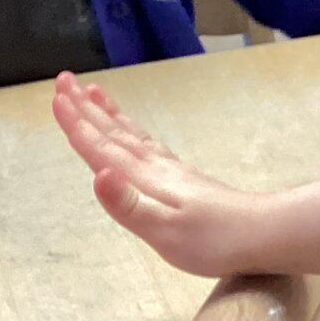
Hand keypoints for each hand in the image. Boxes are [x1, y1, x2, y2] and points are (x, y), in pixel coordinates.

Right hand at [51, 73, 270, 276]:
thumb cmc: (213, 240)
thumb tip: (99, 175)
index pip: (102, 148)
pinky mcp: (185, 179)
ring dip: (108, 114)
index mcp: (144, 179)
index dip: (77, 125)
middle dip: (85, 109)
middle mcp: (155, 167)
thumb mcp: (164, 231)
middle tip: (64, 80)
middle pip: (114, 133)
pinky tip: (134, 135)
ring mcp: (172, 171)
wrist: (263, 233)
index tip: (56, 97)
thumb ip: (129, 205)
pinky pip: (148, 145)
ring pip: (131, 135)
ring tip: (93, 92)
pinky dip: (132, 132)